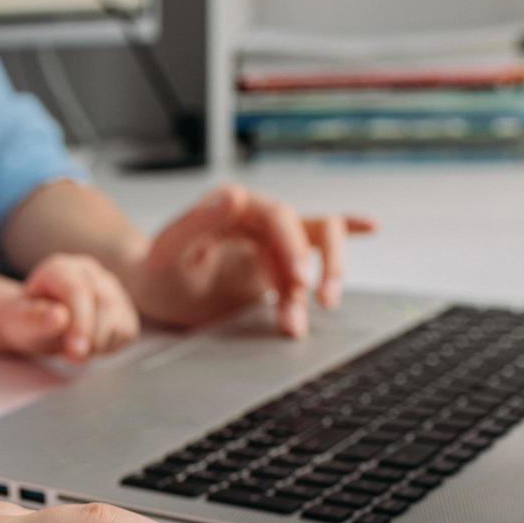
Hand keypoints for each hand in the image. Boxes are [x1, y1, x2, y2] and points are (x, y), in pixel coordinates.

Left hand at [0, 254, 139, 362]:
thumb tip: (59, 316)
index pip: (78, 291)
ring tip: (74, 349)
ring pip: (120, 318)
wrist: (36, 323)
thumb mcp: (20, 323)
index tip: (75, 352)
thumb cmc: (27, 320)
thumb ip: (36, 320)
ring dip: (99, 343)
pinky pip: (126, 331)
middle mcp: (89, 272)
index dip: (80, 323)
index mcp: (61, 268)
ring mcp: (110, 288)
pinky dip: (109, 346)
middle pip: (104, 303)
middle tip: (74, 358)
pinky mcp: (123, 308)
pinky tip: (89, 346)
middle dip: (91, 337)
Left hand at [128, 184, 376, 336]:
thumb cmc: (155, 271)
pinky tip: (371, 228)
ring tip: (293, 328)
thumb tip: (234, 194)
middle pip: (308, 229)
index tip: (299, 281)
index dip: (293, 247)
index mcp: (233, 205)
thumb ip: (197, 222)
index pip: (278, 217)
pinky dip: (345, 235)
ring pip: (314, 250)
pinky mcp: (277, 261)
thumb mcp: (167, 251)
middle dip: (318, 266)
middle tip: (318, 301)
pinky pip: (315, 244)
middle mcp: (258, 216)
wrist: (152, 290)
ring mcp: (271, 239)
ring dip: (315, 287)